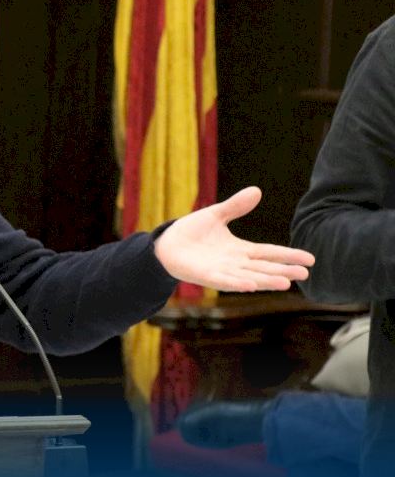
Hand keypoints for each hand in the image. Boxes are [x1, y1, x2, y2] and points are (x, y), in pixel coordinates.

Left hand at [154, 186, 314, 290]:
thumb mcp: (216, 215)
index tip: (310, 259)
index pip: (269, 253)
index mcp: (240, 250)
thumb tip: (257, 190)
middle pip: (264, 268)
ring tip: (286, 282)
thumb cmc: (191, 232)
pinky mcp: (205, 276)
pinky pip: (223, 281)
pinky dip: (236, 283)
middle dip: (283, 271)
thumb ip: (235, 206)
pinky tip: (250, 285)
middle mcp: (235, 264)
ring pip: (249, 277)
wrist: (166, 244)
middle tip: (305, 273)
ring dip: (266, 280)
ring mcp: (221, 271)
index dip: (288, 255)